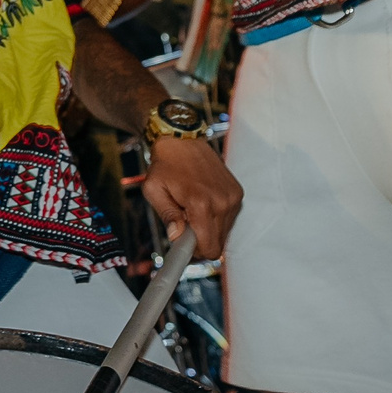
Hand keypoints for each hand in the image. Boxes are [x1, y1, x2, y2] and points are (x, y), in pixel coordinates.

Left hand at [141, 134, 240, 260]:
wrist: (182, 138)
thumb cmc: (164, 164)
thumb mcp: (154, 190)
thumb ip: (167, 216)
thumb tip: (176, 237)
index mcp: (201, 203)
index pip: (209, 248)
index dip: (196, 254)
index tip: (183, 248)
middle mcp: (222, 202)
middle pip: (218, 244)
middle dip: (199, 241)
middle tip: (183, 226)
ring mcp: (233, 197)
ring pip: (224, 232)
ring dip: (207, 228)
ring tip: (190, 209)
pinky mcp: (237, 192)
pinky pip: (228, 218)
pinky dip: (215, 217)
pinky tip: (201, 201)